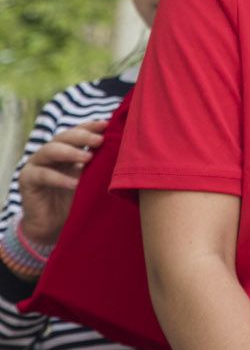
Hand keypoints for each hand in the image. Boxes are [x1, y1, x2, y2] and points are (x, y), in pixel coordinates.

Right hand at [18, 119, 106, 245]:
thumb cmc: (74, 199)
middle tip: (99, 140)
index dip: (90, 126)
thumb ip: (98, 163)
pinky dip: (60, 178)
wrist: (53, 225)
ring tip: (88, 157)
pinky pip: (43, 175)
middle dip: (82, 136)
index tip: (106, 124)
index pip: (76, 132)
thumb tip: (122, 148)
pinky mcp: (26, 179)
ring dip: (70, 152)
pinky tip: (75, 183)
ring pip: (50, 150)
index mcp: (66, 149)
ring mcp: (36, 164)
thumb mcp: (89, 178)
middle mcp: (49, 153)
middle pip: (63, 137)